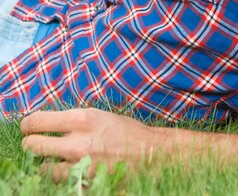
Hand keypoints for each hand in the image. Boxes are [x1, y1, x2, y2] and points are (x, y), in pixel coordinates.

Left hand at [20, 108, 154, 179]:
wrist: (150, 153)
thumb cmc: (125, 131)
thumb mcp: (99, 116)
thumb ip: (75, 120)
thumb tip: (51, 123)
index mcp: (81, 118)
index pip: (38, 121)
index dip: (27, 124)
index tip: (27, 127)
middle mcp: (77, 141)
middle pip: (33, 145)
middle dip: (30, 145)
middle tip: (33, 144)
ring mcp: (80, 165)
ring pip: (44, 169)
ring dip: (45, 165)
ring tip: (53, 160)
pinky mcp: (86, 182)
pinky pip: (62, 182)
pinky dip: (61, 177)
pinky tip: (69, 171)